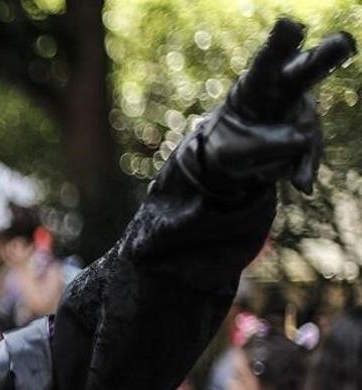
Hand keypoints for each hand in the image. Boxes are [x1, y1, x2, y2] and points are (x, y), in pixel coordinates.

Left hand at [175, 19, 354, 195]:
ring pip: (306, 130)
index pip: (266, 63)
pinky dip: (304, 169)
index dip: (279, 45)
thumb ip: (261, 144)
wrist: (234, 162)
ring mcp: (302, 110)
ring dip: (288, 153)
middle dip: (325, 57)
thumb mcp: (228, 152)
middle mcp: (284, 91)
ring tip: (264, 165)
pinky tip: (301, 185)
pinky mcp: (309, 133)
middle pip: (306, 72)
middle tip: (343, 43)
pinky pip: (310, 152)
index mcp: (256, 85)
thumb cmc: (227, 144)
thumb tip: (301, 139)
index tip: (289, 25)